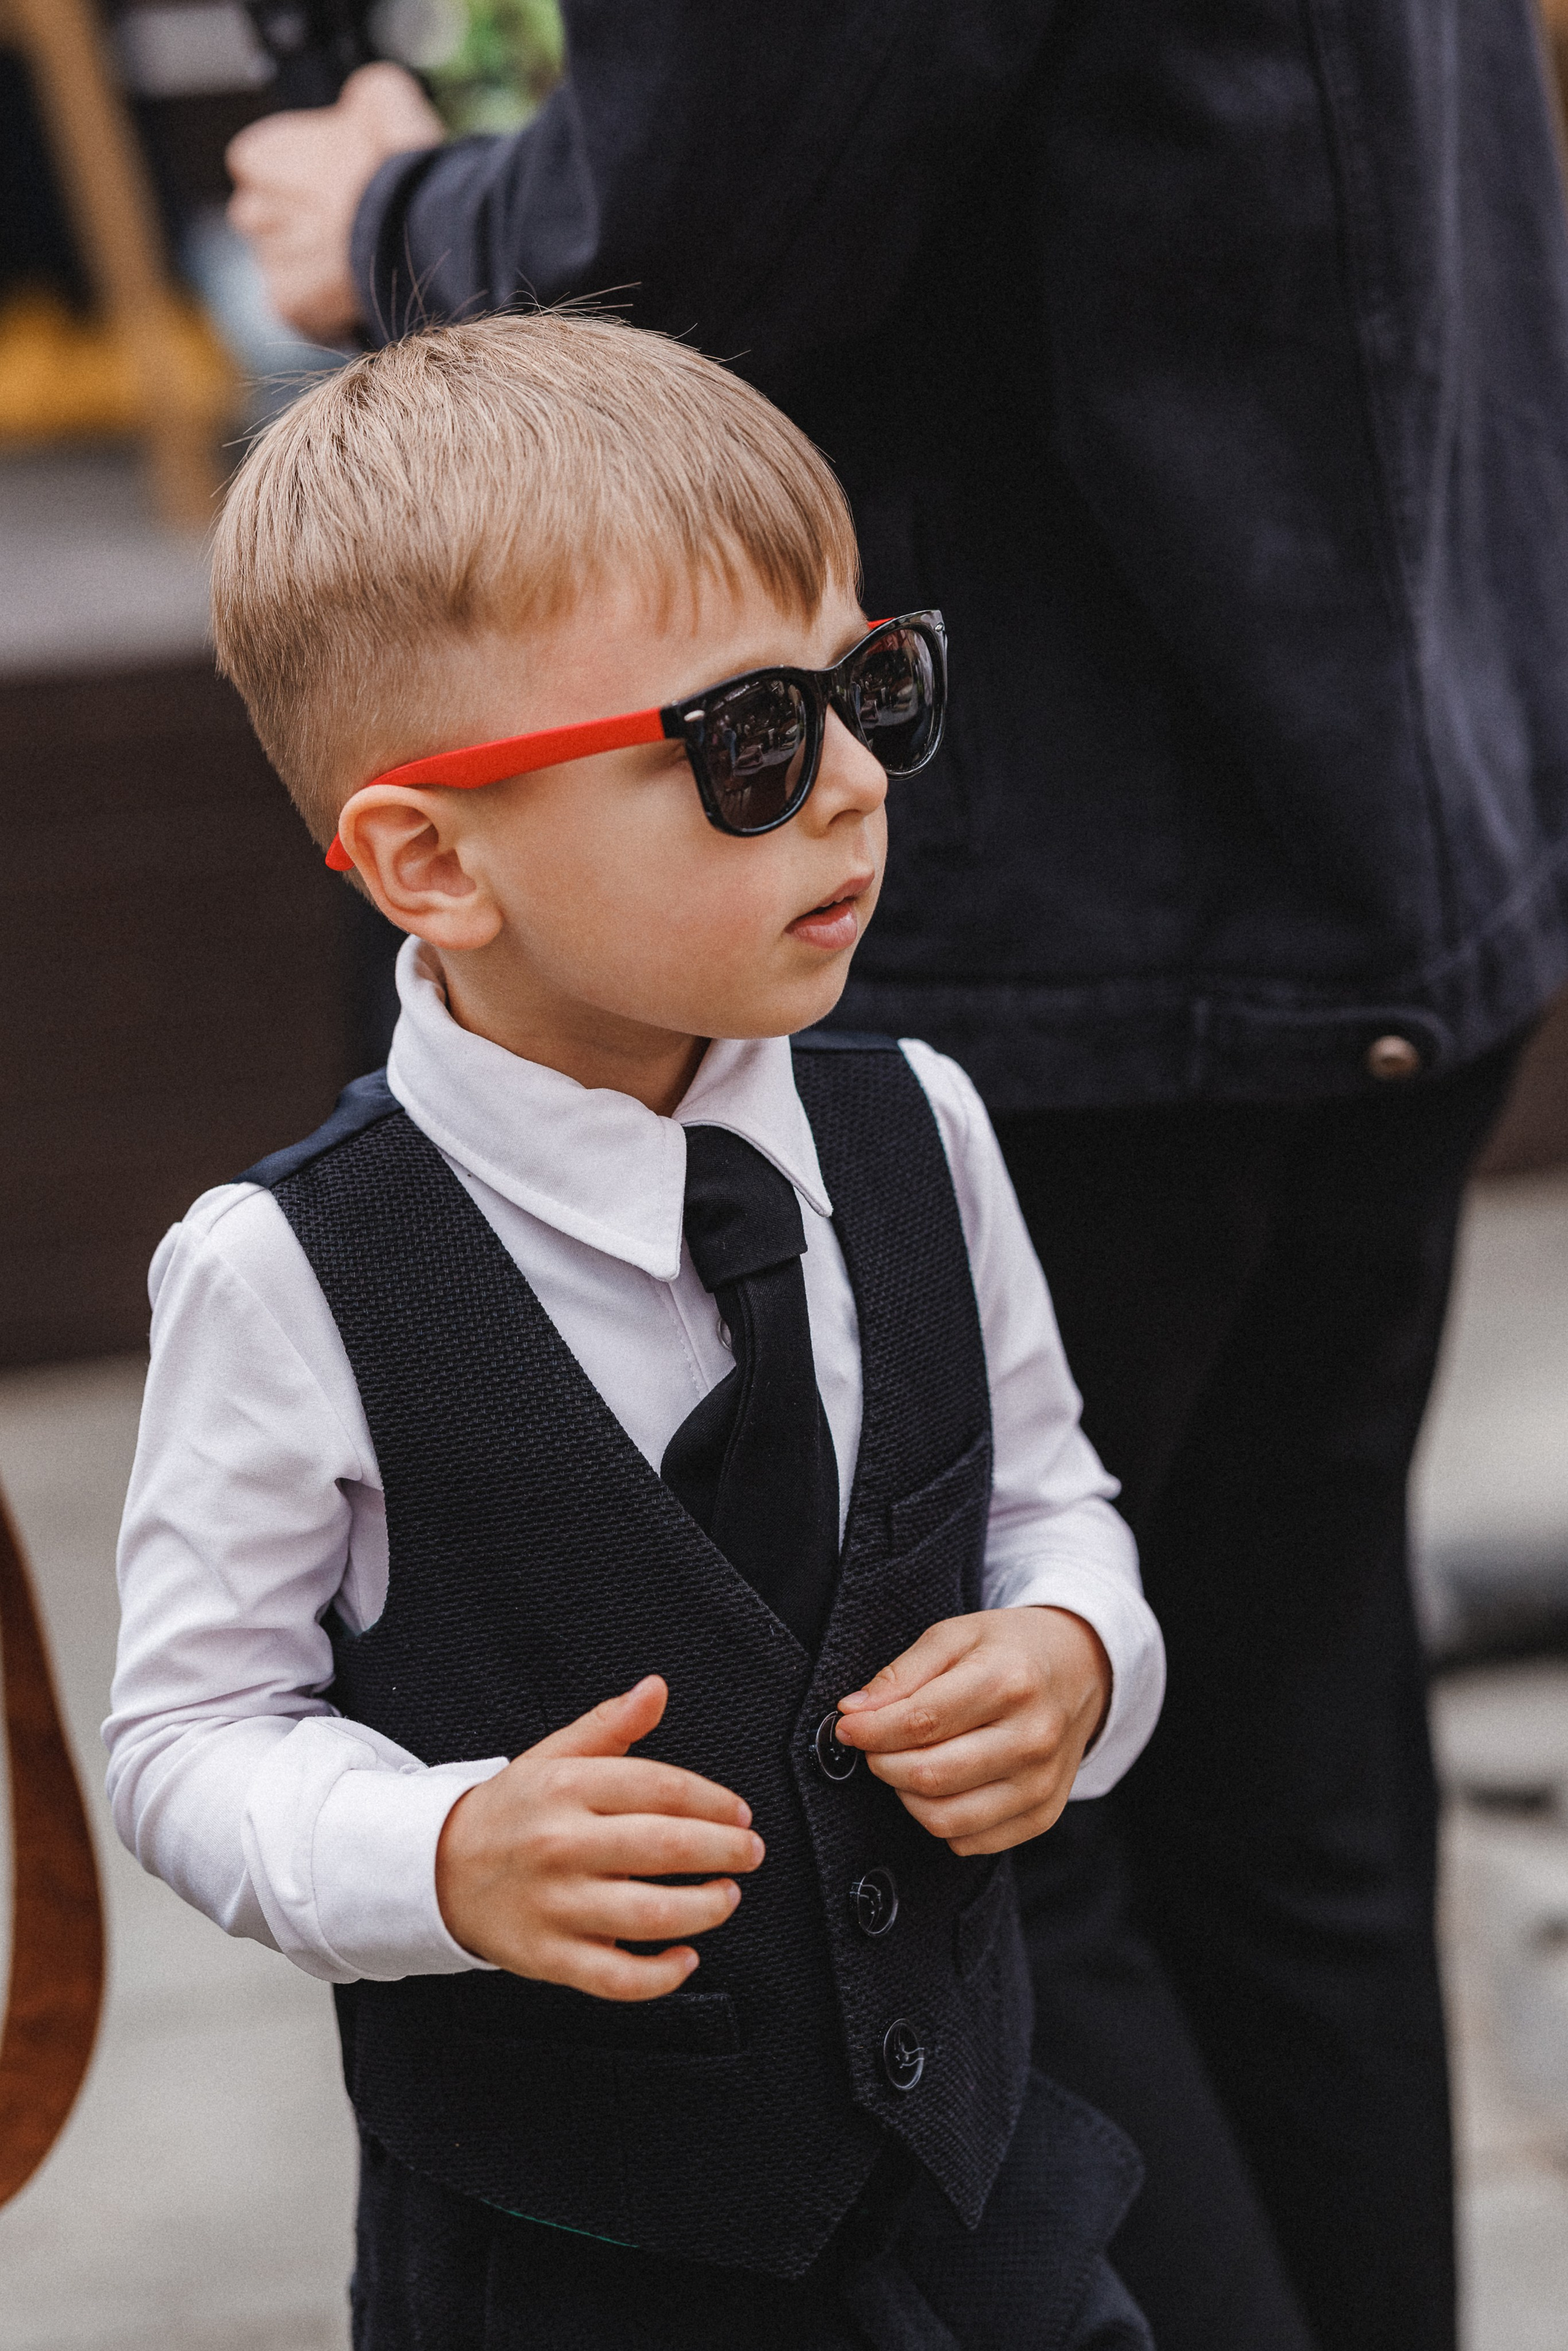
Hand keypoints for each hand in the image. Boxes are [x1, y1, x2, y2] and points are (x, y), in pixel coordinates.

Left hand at [225, 64, 443, 342]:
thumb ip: (355, 104)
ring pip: (280, 264)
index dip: (292, 176)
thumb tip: (358, 111)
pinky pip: (298, 307)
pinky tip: (352, 292)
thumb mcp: (383, 97)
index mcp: (260, 156)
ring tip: (353, 262)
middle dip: (293, 223)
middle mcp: (252, 209)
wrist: (417, 228)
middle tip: (342, 227)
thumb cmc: (399, 160)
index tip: (327, 185)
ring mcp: (269, 261)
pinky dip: (322, 304)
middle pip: (260, 218)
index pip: (254, 166)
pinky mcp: (289, 306)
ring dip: (309, 264)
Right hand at [434, 1674, 764, 1999]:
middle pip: (665, 1847)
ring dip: (706, 1909)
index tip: (740, 1814)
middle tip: (749, 1854)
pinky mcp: (549, 1956)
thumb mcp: (553, 1756)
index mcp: (566, 1788)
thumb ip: (611, 1724)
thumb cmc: (512, 1812)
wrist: (439, 1870)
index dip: (714, 1802)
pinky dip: (661, 1976)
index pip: (661, 1788)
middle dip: (724, 1851)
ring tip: (726, 1897)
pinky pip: (617, 1977)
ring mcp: (555, 1905)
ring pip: (650, 1913)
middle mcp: (561, 1844)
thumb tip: (656, 1689)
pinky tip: (686, 1957)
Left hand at [831, 1608, 1111, 1854]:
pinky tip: (941, 1785)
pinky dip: (940, 1820)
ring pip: (946, 1819)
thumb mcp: (954, 1636)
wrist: (1080, 1670)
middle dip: (883, 1763)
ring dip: (906, 1796)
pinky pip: (969, 1842)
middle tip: (874, 1744)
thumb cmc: (1009, 1649)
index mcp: (1009, 1681)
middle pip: (930, 1775)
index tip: (847, 1726)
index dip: (870, 1730)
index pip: (921, 1722)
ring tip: (905, 1764)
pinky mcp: (1042, 1815)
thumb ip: (901, 1674)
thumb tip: (854, 1712)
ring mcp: (1041, 1783)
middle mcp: (1032, 1738)